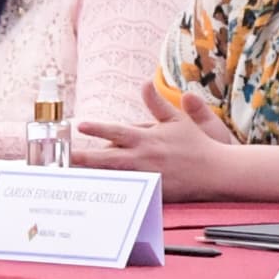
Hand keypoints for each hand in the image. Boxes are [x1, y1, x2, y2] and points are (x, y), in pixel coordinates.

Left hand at [73, 84, 247, 196]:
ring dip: (92, 178)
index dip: (97, 128)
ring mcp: (146, 177)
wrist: (215, 172)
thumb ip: (157, 103)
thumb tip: (145, 83)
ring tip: (72, 178)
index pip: (117, 132)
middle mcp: (143, 158)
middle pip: (106, 159)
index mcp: (147, 139)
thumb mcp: (178, 119)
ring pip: (112, 178)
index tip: (79, 125)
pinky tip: (98, 195)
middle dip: (83, 159)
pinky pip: (126, 193)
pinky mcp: (151, 192)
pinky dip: (111, 193)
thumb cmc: (196, 144)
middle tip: (63, 159)